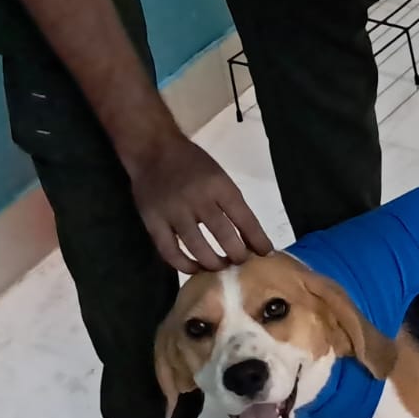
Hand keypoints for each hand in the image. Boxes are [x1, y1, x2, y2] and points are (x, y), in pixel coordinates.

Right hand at [125, 132, 272, 272]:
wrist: (152, 148)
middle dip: (237, 256)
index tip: (266, 254)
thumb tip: (252, 239)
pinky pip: (169, 251)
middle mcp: (198, 198)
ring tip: (221, 269)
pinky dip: (184, 265)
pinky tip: (194, 269)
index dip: (258, 240)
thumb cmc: (192, 164)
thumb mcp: (219, 177)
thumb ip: (233, 205)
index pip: (245, 219)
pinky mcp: (153, 221)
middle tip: (241, 264)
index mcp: (219, 185)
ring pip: (197, 248)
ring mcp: (174, 211)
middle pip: (224, 236)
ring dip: (213, 264)